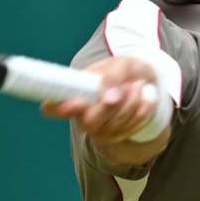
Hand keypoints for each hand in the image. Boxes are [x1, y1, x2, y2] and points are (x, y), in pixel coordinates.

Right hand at [41, 56, 158, 144]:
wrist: (146, 81)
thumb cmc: (125, 71)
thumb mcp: (121, 64)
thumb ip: (112, 76)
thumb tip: (109, 98)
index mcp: (74, 93)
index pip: (53, 107)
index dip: (58, 108)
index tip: (75, 102)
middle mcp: (81, 115)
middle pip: (90, 122)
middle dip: (113, 106)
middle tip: (130, 86)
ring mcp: (98, 129)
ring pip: (115, 124)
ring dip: (133, 102)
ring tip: (137, 86)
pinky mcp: (117, 136)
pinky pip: (133, 126)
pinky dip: (143, 109)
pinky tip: (143, 98)